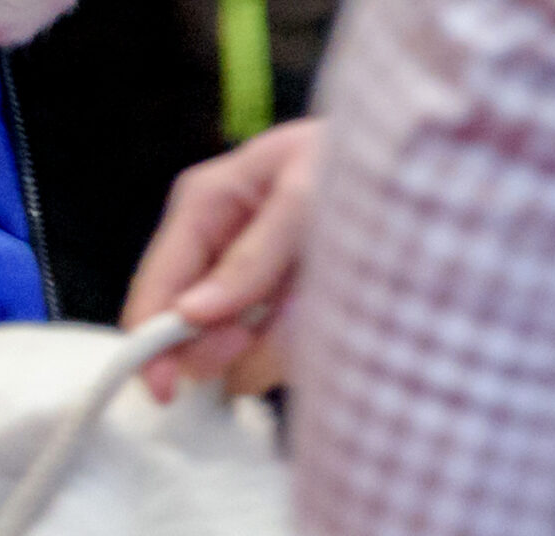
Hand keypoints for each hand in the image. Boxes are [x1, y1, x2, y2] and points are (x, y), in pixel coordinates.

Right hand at [121, 118, 320, 399]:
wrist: (405, 174)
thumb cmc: (347, 164)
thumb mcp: (302, 198)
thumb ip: (250, 256)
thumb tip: (190, 314)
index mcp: (203, 206)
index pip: (156, 285)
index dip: (149, 340)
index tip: (167, 390)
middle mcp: (215, 250)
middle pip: (192, 333)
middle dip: (234, 342)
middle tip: (276, 322)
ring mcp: (246, 286)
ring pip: (239, 354)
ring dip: (279, 343)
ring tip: (318, 297)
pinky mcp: (277, 312)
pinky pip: (275, 356)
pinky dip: (303, 346)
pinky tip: (325, 309)